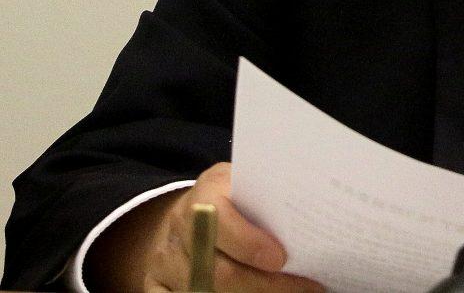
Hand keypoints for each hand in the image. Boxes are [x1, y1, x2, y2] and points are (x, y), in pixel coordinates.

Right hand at [87, 162, 323, 292]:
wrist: (186, 213)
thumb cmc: (230, 197)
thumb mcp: (245, 183)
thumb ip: (266, 197)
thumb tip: (308, 214)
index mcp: (205, 195)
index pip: (221, 222)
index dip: (250, 244)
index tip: (282, 259)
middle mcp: (180, 229)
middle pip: (219, 273)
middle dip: (265, 286)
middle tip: (304, 288)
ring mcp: (164, 263)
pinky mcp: (154, 288)